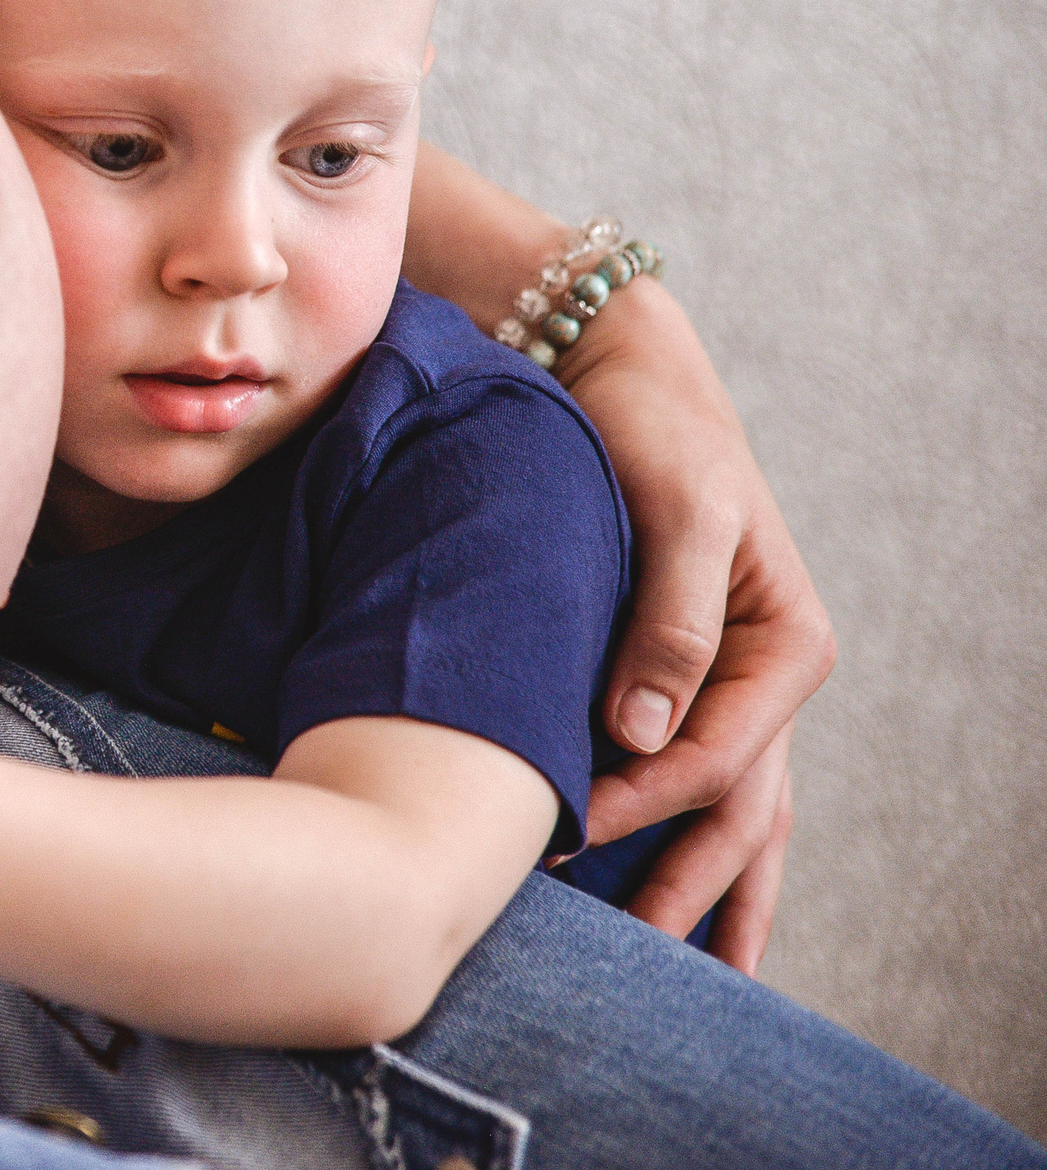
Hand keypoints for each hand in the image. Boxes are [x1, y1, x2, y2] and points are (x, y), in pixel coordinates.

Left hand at [562, 282, 834, 971]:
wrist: (621, 373)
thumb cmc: (650, 430)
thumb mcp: (677, 508)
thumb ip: (672, 617)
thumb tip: (642, 731)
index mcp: (784, 645)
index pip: (715, 758)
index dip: (640, 807)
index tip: (560, 837)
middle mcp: (769, 678)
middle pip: (740, 814)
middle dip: (695, 895)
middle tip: (639, 968)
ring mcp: (732, 686)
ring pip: (730, 815)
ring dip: (702, 892)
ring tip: (672, 971)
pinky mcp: (682, 678)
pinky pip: (691, 780)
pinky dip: (674, 839)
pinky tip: (644, 891)